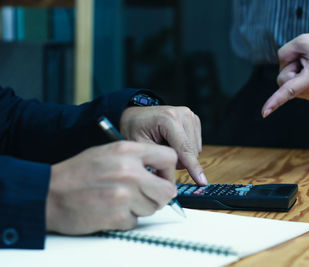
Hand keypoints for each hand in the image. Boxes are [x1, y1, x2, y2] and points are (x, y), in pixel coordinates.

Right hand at [46, 141, 176, 234]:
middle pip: (167, 190)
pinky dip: (125, 219)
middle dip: (159, 196)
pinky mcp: (117, 215)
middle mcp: (129, 171)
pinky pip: (136, 222)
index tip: (161, 178)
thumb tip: (159, 170)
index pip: (169, 157)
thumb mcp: (107, 152)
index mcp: (127, 151)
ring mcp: (124, 194)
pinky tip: (111, 210)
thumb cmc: (76, 173)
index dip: (168, 171)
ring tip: (120, 201)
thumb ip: (135, 158)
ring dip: (140, 208)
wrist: (48, 193)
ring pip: (153, 208)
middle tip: (146, 196)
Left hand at [120, 106, 206, 185]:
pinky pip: (196, 145)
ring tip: (166, 145)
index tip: (202, 182)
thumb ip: (156, 160)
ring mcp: (190, 116)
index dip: (193, 167)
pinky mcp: (195, 120)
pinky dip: (185, 148)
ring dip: (182, 155)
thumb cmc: (135, 128)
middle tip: (161, 153)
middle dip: (179, 160)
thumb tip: (167, 180)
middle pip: (191, 151)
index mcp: (169, 118)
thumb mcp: (139, 145)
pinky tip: (173, 142)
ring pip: (196, 150)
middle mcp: (183, 114)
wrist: (138, 115)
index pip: (184, 148)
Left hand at [261, 32, 308, 116]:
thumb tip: (280, 72)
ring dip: (296, 74)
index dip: (275, 101)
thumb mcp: (301, 41)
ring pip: (289, 87)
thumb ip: (284, 54)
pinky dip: (301, 79)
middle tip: (306, 59)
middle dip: (289, 69)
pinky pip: (297, 89)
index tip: (264, 113)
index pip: (289, 90)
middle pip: (283, 82)